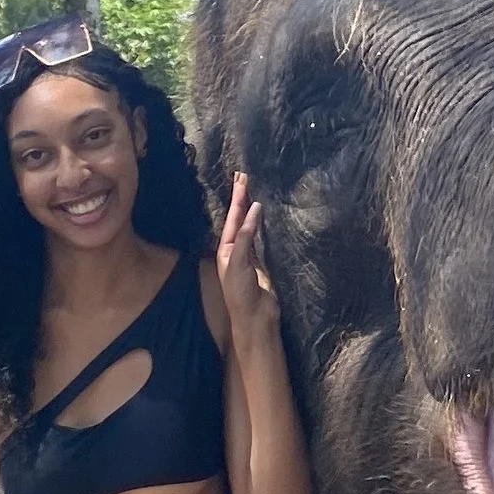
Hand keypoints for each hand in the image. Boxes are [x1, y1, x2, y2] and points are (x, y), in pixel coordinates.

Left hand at [216, 173, 278, 337]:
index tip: (242, 179)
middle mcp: (236, 249)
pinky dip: (264, 224)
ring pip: (251, 226)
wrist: (254, 317)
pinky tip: (267, 215)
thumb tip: (254, 210)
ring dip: (252, 208)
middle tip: (245, 176)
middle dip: (242, 198)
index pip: (233, 218)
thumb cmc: (240, 293)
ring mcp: (250, 255)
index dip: (237, 199)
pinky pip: (263, 237)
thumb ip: (246, 237)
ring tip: (255, 189)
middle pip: (239, 219)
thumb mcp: (239, 263)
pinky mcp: (264, 262)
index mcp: (226, 249)